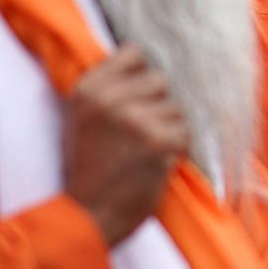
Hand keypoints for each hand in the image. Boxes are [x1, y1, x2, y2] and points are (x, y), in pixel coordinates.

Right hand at [62, 44, 188, 245]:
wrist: (89, 215)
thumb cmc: (90, 167)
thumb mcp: (83, 118)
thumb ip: (108, 88)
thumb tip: (147, 62)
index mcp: (88, 88)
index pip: (134, 54)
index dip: (141, 76)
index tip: (136, 99)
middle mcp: (110, 98)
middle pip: (160, 80)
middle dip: (156, 106)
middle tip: (138, 135)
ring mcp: (135, 118)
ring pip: (176, 108)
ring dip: (168, 130)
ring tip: (143, 152)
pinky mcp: (158, 140)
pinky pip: (185, 132)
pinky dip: (176, 150)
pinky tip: (155, 163)